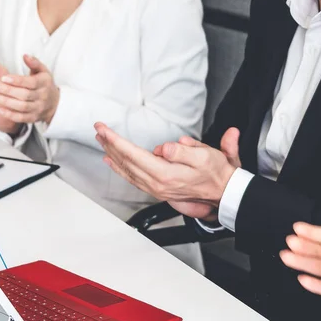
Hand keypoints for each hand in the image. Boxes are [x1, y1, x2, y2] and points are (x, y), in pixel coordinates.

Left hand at [0, 55, 59, 122]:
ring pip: (22, 107)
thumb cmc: (44, 85)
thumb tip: (25, 56)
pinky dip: (10, 115)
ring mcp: (38, 108)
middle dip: (7, 90)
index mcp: (44, 83)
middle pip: (24, 95)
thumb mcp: (43, 71)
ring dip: (5, 102)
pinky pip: (21, 118)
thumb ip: (34, 63)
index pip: (30, 83)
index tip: (3, 77)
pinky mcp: (34, 118)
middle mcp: (42, 97)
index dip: (17, 81)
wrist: (55, 104)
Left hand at [95, 123, 237, 219]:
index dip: (116, 140)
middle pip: (125, 162)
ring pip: (127, 171)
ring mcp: (156, 189)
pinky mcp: (158, 190)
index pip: (133, 154)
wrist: (223, 192)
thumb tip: (163, 148)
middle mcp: (157, 184)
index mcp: (166, 174)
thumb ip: (182, 151)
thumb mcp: (205, 156)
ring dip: (112, 155)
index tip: (104, 128)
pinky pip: (133, 178)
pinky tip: (114, 162)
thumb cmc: (215, 172)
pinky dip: (120, 169)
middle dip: (109, 144)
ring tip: (101, 142)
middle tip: (98, 129)